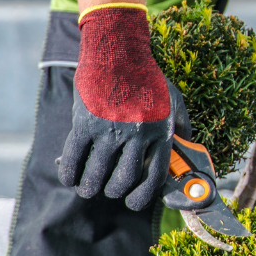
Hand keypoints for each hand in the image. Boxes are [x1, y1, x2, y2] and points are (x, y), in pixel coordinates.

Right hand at [58, 5, 184, 210]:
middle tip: (107, 189)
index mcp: (160, 133)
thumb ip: (181, 128)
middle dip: (113, 192)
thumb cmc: (148, 79)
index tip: (133, 201)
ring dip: (89, 187)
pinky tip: (70, 177)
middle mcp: (136, 136)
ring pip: (96, 176)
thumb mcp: (174, 102)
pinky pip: (73, 160)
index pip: (153, 178)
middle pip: (122, 182)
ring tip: (87, 186)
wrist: (118, 54)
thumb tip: (186, 151)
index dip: (141, 197)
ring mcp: (110, 131)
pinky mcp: (85, 125)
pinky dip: (69, 174)